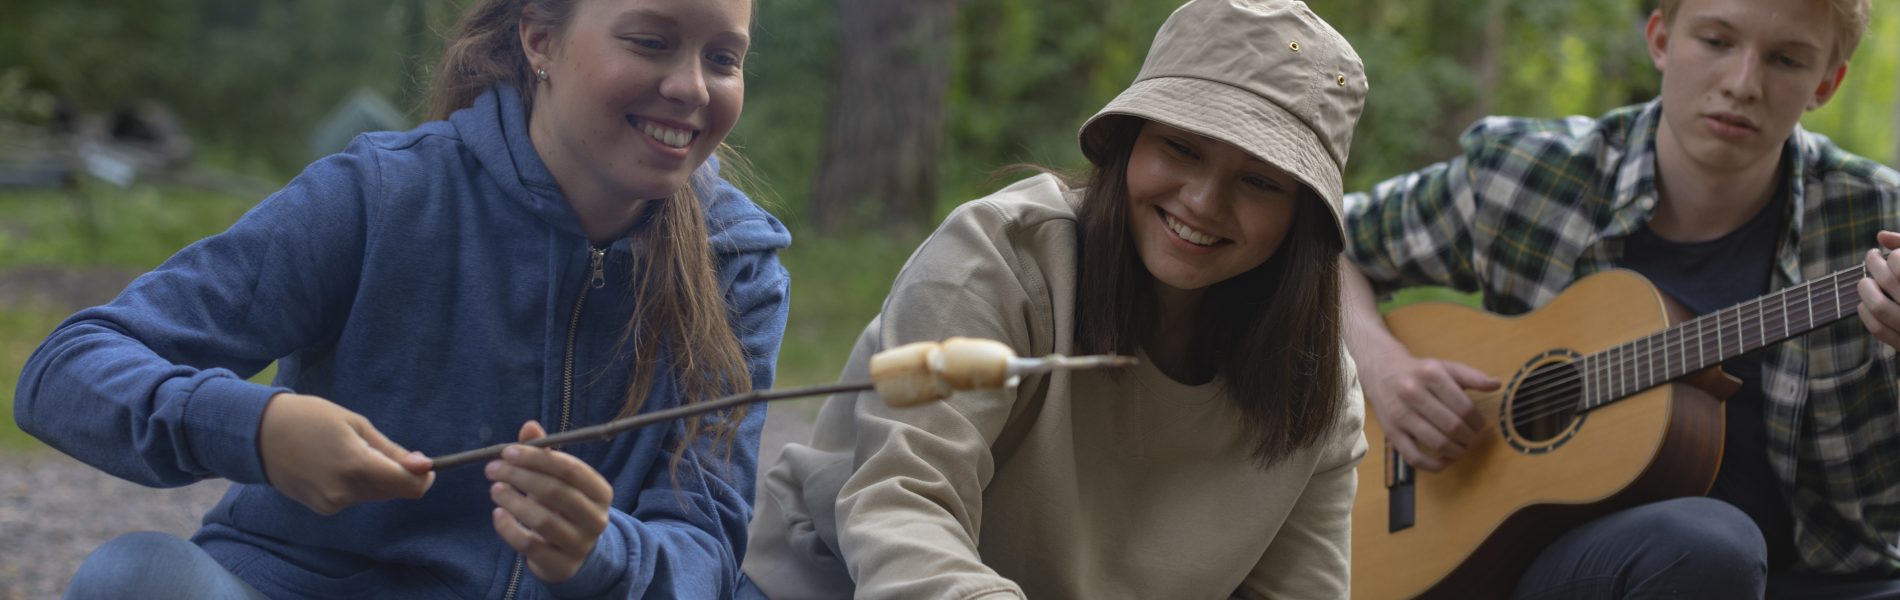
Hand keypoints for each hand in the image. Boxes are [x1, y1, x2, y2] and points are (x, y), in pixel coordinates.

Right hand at [259, 393, 434, 514]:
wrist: (259, 434)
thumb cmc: (310, 418)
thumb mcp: (356, 424)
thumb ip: (391, 450)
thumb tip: (424, 466)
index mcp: (357, 466)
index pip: (408, 485)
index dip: (423, 476)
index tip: (423, 463)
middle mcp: (345, 491)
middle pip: (393, 491)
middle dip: (399, 474)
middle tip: (382, 448)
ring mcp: (332, 503)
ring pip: (374, 495)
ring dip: (378, 479)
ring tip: (352, 451)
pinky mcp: (322, 508)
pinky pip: (354, 498)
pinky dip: (358, 485)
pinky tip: (337, 465)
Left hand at [488, 421, 613, 582]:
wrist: (571, 554)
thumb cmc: (562, 508)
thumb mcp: (558, 481)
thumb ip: (544, 454)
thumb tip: (529, 426)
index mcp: (600, 492)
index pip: (570, 469)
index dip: (537, 458)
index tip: (507, 451)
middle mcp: (596, 518)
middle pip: (556, 492)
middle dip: (520, 476)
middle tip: (492, 469)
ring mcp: (580, 544)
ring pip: (543, 520)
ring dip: (514, 501)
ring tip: (495, 490)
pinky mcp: (561, 565)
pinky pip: (531, 546)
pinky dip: (509, 529)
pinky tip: (497, 515)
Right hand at [1362, 353, 1497, 470]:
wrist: (1380, 371)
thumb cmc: (1418, 372)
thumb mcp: (1444, 367)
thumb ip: (1471, 376)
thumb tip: (1496, 384)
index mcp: (1429, 374)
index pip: (1464, 406)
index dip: (1478, 421)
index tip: (1480, 424)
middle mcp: (1412, 393)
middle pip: (1452, 426)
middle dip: (1470, 437)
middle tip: (1473, 437)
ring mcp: (1399, 414)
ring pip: (1436, 443)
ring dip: (1457, 451)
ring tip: (1463, 448)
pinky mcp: (1391, 432)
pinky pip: (1414, 458)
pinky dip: (1434, 465)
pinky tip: (1446, 461)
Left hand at [1856, 231, 1899, 349]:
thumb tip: (1881, 236)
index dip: (1896, 255)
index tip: (1895, 254)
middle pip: (1889, 281)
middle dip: (1874, 264)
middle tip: (1872, 256)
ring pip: (1878, 305)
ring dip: (1865, 288)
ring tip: (1866, 280)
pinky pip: (1878, 328)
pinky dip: (1865, 313)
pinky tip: (1865, 303)